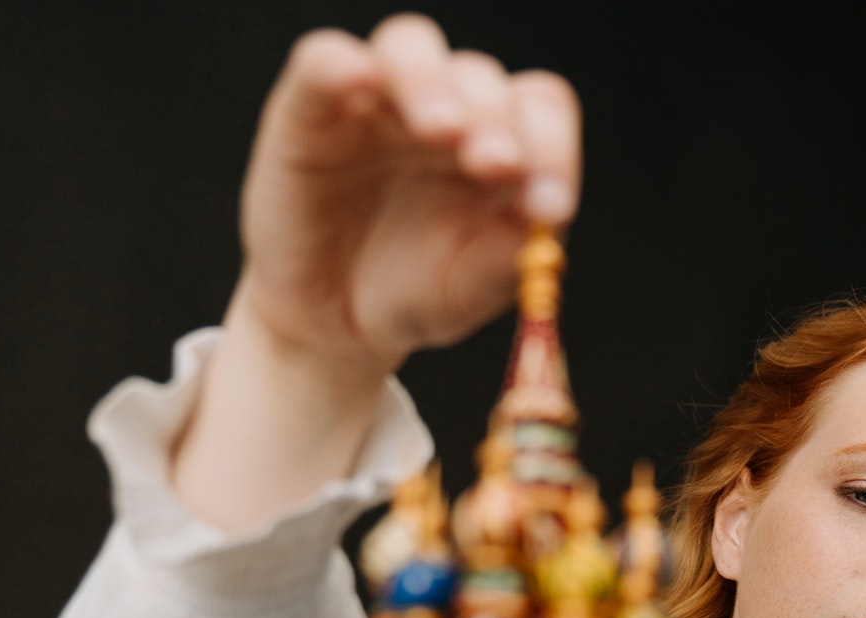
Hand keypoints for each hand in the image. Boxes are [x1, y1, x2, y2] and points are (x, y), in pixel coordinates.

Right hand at [230, 13, 581, 377]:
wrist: (334, 323)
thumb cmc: (414, 295)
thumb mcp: (465, 293)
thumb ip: (505, 262)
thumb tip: (543, 229)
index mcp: (502, 148)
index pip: (540, 112)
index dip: (553, 148)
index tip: (549, 207)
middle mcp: (449, 111)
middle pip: (483, 77)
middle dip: (495, 119)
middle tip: (495, 163)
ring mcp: (381, 102)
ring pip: (412, 46)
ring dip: (433, 81)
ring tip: (442, 130)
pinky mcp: (312, 107)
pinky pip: (325, 60)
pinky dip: (343, 64)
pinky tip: (359, 80)